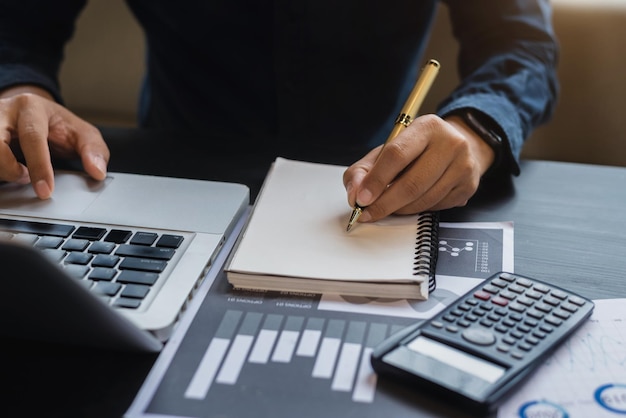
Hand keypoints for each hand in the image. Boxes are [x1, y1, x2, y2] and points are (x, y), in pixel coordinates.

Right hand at [0, 85, 109, 198]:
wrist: (35, 114)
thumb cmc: (59, 126)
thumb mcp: (82, 133)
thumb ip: (94, 151)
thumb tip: (97, 171)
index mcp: (31, 107)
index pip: (32, 137)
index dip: (39, 166)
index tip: (45, 191)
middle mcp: (4, 110)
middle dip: (9, 168)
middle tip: (25, 178)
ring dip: (1, 170)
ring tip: (19, 173)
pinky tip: (6, 171)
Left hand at [343, 113, 494, 222]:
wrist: (457, 147)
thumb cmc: (417, 150)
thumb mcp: (386, 151)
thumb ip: (363, 171)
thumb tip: (355, 194)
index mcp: (426, 127)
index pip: (397, 154)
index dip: (376, 180)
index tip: (361, 199)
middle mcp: (450, 143)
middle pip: (412, 183)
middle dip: (385, 203)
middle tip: (368, 213)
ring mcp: (463, 166)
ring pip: (424, 200)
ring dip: (400, 210)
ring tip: (387, 207)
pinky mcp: (469, 186)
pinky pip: (436, 207)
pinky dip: (417, 210)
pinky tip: (410, 203)